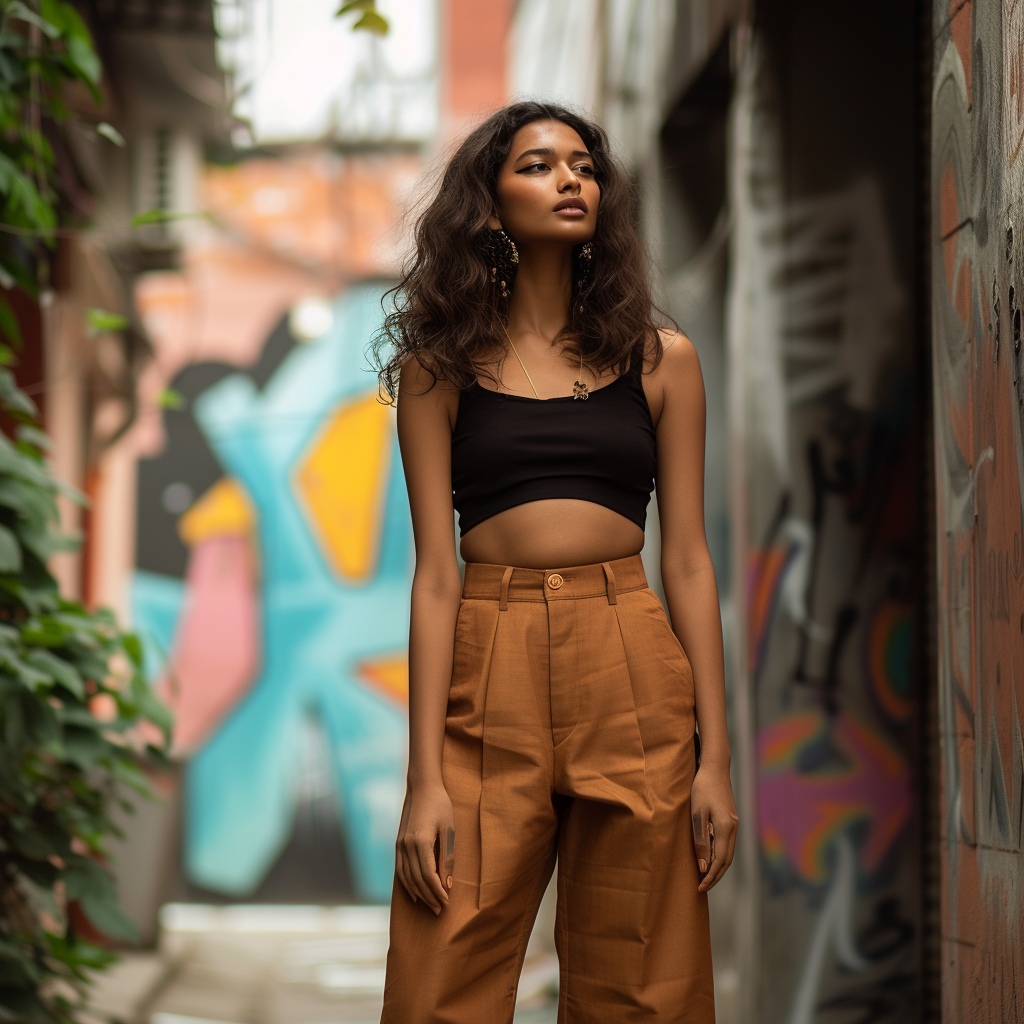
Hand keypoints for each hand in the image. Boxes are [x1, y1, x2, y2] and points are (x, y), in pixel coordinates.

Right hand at [396, 780, 454, 913]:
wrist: (422, 787)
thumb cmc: (440, 806)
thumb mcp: (449, 830)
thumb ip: (447, 858)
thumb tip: (447, 884)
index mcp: (420, 842)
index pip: (428, 876)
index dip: (438, 892)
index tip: (447, 902)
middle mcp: (406, 846)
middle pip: (417, 880)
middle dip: (429, 897)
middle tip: (440, 910)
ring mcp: (399, 845)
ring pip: (407, 878)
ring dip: (419, 894)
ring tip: (431, 906)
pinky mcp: (398, 844)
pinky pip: (400, 870)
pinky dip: (407, 884)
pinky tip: (415, 893)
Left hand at [690, 764, 737, 891]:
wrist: (715, 767)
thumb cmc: (702, 788)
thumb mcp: (697, 814)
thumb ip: (700, 840)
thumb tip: (703, 866)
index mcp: (725, 828)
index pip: (719, 861)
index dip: (710, 876)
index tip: (699, 887)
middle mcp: (733, 828)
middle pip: (727, 861)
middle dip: (715, 876)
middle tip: (702, 887)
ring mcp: (734, 824)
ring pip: (728, 853)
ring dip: (718, 867)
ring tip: (705, 877)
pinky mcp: (731, 819)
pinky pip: (727, 844)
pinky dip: (719, 855)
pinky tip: (709, 857)